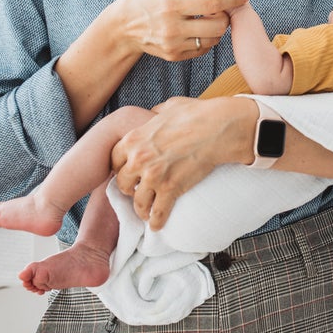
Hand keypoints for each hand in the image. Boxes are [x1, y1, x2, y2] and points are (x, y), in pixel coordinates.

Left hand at [110, 96, 254, 229]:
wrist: (218, 127)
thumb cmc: (196, 114)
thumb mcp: (168, 107)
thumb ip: (154, 114)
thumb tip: (153, 115)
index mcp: (134, 139)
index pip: (113, 160)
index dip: (120, 168)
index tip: (128, 172)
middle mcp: (138, 159)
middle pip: (122, 182)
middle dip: (129, 188)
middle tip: (137, 190)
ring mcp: (153, 176)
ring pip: (138, 201)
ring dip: (141, 208)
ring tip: (146, 212)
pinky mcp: (171, 189)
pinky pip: (158, 213)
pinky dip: (156, 221)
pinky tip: (156, 225)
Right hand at [114, 0, 248, 60]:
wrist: (120, 28)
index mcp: (171, 4)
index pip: (211, 2)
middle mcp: (173, 27)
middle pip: (218, 24)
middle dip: (226, 13)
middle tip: (222, 5)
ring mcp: (174, 44)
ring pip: (213, 39)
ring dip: (219, 26)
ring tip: (210, 15)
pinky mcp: (174, 56)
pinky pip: (203, 49)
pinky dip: (208, 38)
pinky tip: (200, 27)